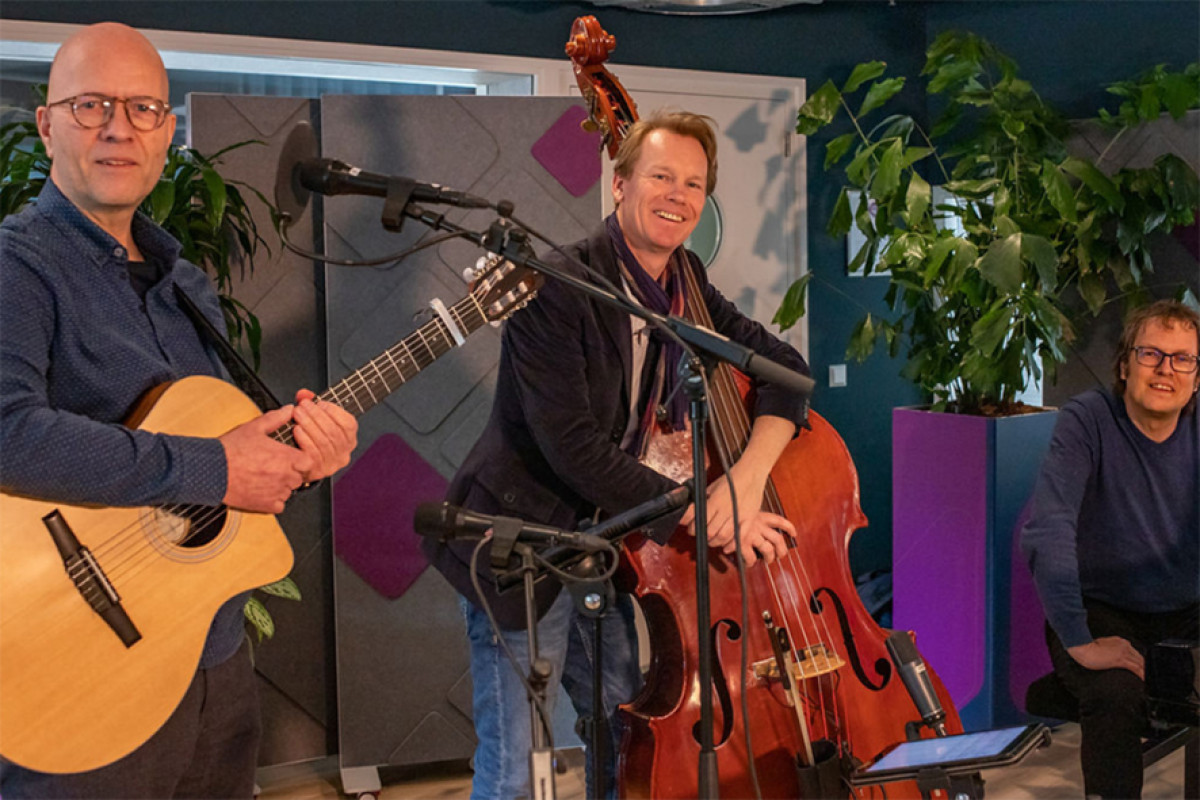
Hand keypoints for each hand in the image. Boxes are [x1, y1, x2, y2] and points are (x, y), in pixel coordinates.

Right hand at [220, 405, 311, 512]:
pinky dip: (274, 499)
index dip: (301, 460)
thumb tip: (289, 410)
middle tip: (275, 466)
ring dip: (282, 486)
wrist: (212, 469)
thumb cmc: (231, 449)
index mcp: (286, 457)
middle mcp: (284, 476)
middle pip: (300, 477)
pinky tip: (263, 490)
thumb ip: (276, 418)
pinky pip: (279, 505)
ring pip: (289, 491)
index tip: (292, 457)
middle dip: (291, 472)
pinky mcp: (265, 505)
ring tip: (266, 477)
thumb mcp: (254, 427)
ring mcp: (276, 492)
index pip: (309, 462)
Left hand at [291, 389, 357, 482]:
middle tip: (303, 405)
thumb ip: (311, 404)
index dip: (335, 411)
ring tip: (298, 414)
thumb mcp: (313, 420)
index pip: (349, 424)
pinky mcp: (319, 471)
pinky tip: (297, 430)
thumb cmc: (307, 439)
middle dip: (317, 415)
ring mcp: (332, 464)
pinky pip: (314, 454)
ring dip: (309, 424)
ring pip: (324, 441)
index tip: (320, 403)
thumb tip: (304, 394)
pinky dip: (305, 439)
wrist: (296, 465)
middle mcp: (344, 454)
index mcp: (348, 440)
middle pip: (334, 431)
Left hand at [680, 465, 795, 566]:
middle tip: (697, 533)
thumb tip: (692, 509)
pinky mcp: (749, 519)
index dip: (691, 526)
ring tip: (710, 540)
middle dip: (700, 534)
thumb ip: (703, 499)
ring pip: (723, 536)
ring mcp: (739, 516)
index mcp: (715, 501)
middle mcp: (726, 510)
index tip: (688, 526)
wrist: (751, 473)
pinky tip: (726, 547)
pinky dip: (732, 545)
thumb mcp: (712, 486)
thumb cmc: (731, 478)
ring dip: (714, 541)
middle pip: (709, 531)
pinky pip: (740, 536)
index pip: (699, 519)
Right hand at [1067, 636, 1144, 678]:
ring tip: (1148, 680)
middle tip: (1148, 676)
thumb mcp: (1100, 645)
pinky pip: (1136, 668)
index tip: (1141, 668)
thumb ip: (1109, 649)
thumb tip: (1110, 656)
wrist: (1082, 647)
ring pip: (1140, 663)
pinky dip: (1142, 674)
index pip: (1134, 652)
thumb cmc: (1086, 648)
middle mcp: (1124, 645)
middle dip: (1144, 667)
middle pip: (1140, 658)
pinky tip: (1144, 680)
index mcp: (1119, 641)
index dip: (1139, 661)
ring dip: (1145, 672)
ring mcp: (1123, 652)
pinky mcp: (1121, 659)